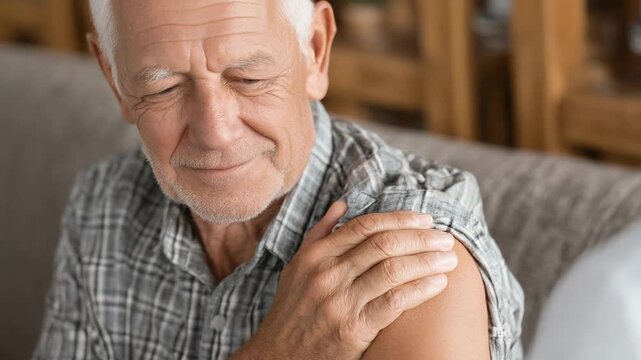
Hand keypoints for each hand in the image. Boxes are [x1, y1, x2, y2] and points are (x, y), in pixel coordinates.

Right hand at [232, 201, 457, 359]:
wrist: (280, 355)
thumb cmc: (293, 309)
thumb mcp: (298, 267)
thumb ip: (320, 233)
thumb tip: (343, 204)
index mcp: (316, 254)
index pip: (365, 225)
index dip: (400, 219)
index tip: (426, 220)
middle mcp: (327, 273)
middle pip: (383, 244)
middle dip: (421, 238)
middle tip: (446, 238)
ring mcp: (340, 300)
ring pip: (393, 269)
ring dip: (427, 261)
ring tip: (450, 259)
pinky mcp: (353, 328)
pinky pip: (394, 302)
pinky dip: (421, 289)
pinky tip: (438, 284)